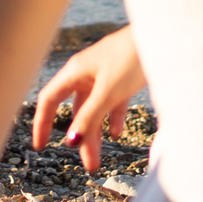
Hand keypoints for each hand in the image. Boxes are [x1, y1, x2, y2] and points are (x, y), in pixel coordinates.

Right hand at [31, 27, 142, 173]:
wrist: (162, 35)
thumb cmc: (131, 58)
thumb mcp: (108, 91)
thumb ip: (90, 116)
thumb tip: (71, 141)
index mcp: (75, 71)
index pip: (49, 100)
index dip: (42, 122)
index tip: (40, 145)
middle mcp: (86, 73)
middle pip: (76, 110)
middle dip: (80, 137)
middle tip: (89, 165)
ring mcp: (104, 74)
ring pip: (94, 109)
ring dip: (96, 133)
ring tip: (99, 159)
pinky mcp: (122, 77)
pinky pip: (112, 101)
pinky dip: (113, 118)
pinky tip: (118, 133)